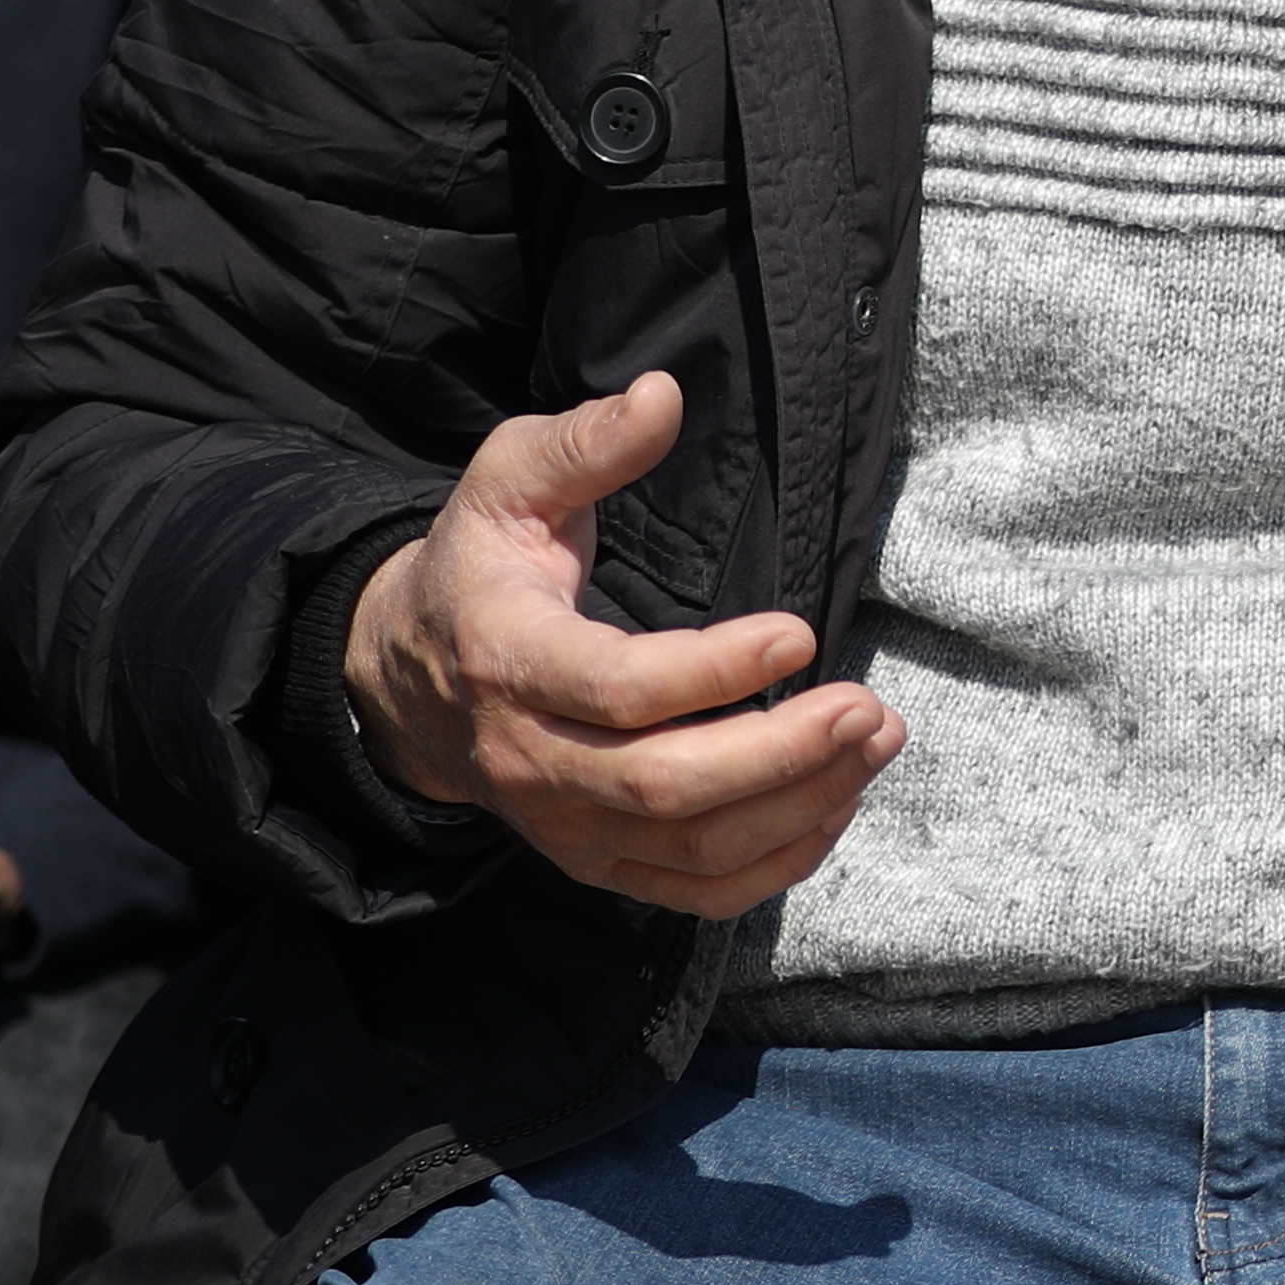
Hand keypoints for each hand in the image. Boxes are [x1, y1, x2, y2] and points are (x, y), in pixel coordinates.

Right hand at [343, 371, 894, 911]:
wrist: (406, 677)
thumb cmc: (480, 568)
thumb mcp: (506, 484)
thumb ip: (582, 443)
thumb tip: (663, 394)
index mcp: (507, 659)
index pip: (617, 688)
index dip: (714, 670)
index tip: (799, 634)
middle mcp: (530, 758)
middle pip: (662, 786)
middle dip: (780, 756)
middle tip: (869, 709)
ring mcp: (561, 822)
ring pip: (690, 846)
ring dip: (799, 806)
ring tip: (878, 742)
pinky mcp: (595, 859)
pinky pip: (694, 890)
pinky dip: (777, 862)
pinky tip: (838, 802)